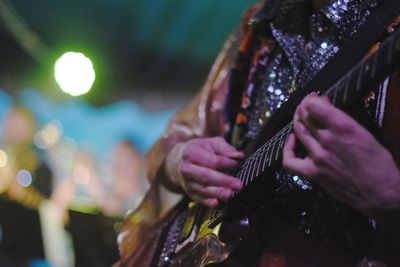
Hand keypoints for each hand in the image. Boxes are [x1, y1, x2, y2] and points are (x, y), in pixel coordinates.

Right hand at [166, 137, 243, 206]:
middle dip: (224, 181)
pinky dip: (208, 202)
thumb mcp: (211, 143)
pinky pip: (199, 199)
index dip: (227, 164)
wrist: (179, 161)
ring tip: (231, 194)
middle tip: (239, 185)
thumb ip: (226, 148)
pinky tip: (217, 203)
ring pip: (203, 189)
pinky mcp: (190, 193)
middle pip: (207, 176)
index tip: (238, 164)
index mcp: (191, 153)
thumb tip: (239, 156)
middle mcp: (186, 168)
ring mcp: (187, 182)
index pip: (212, 161)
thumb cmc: (200, 150)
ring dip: (218, 193)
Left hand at [282, 93, 399, 213]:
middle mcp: (327, 139)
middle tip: (306, 105)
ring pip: (299, 132)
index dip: (311, 99)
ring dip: (297, 121)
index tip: (314, 98)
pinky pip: (290, 160)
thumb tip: (326, 107)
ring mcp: (317, 157)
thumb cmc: (378, 162)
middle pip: (305, 117)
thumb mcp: (364, 132)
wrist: (381, 193)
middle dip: (304, 107)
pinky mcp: (312, 173)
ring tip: (300, 118)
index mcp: (343, 126)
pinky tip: (292, 140)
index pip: (314, 105)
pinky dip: (287, 148)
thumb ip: (342, 119)